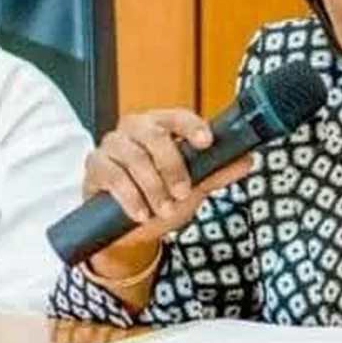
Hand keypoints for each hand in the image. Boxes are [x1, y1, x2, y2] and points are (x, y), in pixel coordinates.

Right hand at [83, 109, 251, 271]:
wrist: (131, 226)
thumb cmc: (163, 195)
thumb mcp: (194, 185)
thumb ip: (217, 171)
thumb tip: (247, 160)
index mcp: (161, 125)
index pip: (177, 116)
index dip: (192, 127)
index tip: (206, 142)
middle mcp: (134, 128)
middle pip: (154, 136)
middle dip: (172, 167)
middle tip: (183, 193)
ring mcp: (112, 145)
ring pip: (134, 158)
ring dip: (153, 188)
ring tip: (164, 209)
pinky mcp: (95, 166)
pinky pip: (112, 177)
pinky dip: (130, 198)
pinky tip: (141, 214)